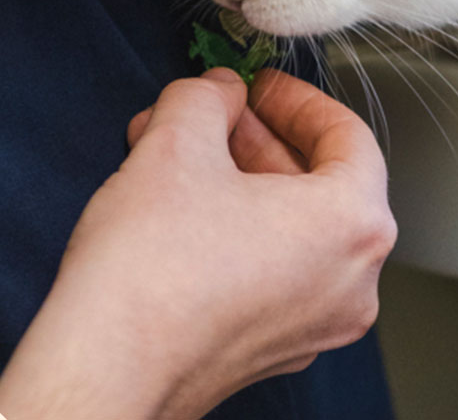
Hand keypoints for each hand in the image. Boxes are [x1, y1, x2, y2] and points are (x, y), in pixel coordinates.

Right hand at [0, 68, 395, 419]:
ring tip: (177, 150)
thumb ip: (209, 96)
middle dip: (256, 138)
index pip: (348, 136)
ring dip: (237, 178)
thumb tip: (219, 91)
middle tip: (215, 113)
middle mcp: (350, 282)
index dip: (297, 99)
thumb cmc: (151, 272)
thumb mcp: (178, 140)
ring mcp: (314, 322)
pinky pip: (271, 266)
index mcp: (353, 225)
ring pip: (290, 224)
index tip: (261, 85)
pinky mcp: (271, 348)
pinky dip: (235, 227)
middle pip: (318, 181)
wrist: (104, 372)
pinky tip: (178, 202)